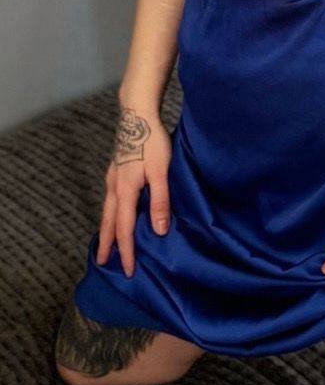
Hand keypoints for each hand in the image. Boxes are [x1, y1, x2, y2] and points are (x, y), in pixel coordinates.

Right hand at [96, 102, 172, 276]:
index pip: (124, 229)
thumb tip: (159, 231)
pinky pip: (110, 200)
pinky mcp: (115, 170)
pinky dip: (110, 214)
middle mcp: (114, 187)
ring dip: (106, 230)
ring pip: (107, 211)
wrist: (137, 114)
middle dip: (107, 244)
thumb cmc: (152, 141)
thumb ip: (160, 200)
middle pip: (108, 223)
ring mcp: (112, 178)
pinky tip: (115, 214)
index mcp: (125, 191)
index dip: (126, 251)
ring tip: (106, 244)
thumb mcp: (161, 171)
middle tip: (102, 263)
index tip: (128, 270)